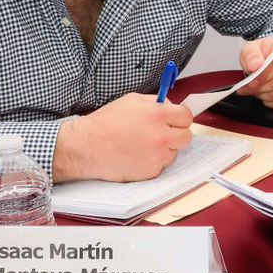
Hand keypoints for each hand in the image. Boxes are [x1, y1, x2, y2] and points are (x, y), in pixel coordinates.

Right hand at [53, 92, 192, 181]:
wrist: (86, 147)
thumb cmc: (105, 123)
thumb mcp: (131, 101)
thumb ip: (155, 102)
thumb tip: (171, 106)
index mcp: (157, 114)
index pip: (187, 116)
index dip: (180, 117)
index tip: (175, 120)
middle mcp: (161, 136)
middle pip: (186, 136)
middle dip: (177, 134)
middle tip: (163, 133)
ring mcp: (158, 155)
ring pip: (174, 152)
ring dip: (164, 148)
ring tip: (143, 144)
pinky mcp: (152, 171)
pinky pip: (162, 164)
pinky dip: (153, 160)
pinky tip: (137, 155)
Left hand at [236, 37, 272, 107]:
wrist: (271, 57)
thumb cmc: (263, 53)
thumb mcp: (251, 49)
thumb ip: (251, 55)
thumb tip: (255, 66)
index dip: (264, 76)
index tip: (252, 81)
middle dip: (262, 88)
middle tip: (249, 88)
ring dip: (265, 95)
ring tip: (255, 91)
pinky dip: (272, 102)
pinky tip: (265, 96)